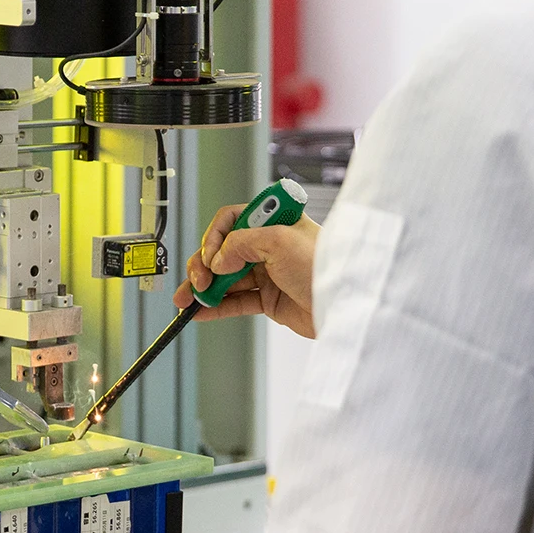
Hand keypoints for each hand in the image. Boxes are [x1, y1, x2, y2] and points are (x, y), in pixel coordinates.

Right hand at [172, 203, 320, 338]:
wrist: (346, 304)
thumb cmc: (326, 266)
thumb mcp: (280, 241)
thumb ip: (241, 244)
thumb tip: (218, 259)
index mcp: (274, 221)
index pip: (231, 220)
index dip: (215, 238)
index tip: (211, 257)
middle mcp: (268, 244)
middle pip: (222, 251)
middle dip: (203, 265)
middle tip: (198, 281)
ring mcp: (267, 272)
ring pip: (224, 279)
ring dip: (203, 290)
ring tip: (187, 302)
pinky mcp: (269, 299)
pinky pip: (235, 301)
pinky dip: (215, 307)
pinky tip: (200, 312)